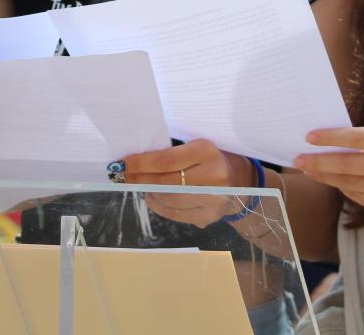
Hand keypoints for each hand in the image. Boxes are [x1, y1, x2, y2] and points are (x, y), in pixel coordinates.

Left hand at [123, 140, 255, 226]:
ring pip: (168, 200)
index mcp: (206, 151)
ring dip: (148, 193)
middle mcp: (212, 176)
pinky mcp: (209, 217)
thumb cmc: (210, 158)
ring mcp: (212, 200)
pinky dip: (159, 205)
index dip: (140, 164)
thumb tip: (135, 162)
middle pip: (164, 182)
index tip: (122, 163)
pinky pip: (175, 214)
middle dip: (139, 179)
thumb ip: (171, 154)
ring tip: (140, 185)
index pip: (165, 161)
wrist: (241, 180)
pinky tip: (153, 197)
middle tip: (123, 175)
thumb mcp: (195, 147)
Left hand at [294, 127, 363, 217]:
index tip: (309, 137)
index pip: (356, 138)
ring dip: (325, 176)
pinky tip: (330, 179)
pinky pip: (355, 195)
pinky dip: (341, 186)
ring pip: (347, 183)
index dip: (331, 138)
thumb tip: (325, 143)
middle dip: (319, 162)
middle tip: (298, 159)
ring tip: (309, 168)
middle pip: (347, 165)